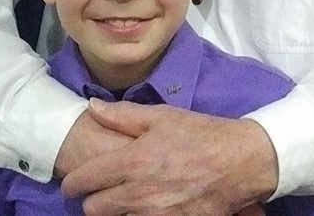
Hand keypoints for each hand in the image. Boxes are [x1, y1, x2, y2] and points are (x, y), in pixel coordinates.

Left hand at [60, 99, 278, 215]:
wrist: (241, 161)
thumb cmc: (202, 133)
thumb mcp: (164, 115)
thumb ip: (123, 114)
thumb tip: (92, 107)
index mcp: (132, 161)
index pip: (83, 181)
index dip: (72, 182)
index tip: (74, 181)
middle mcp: (137, 194)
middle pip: (93, 210)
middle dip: (92, 200)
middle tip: (103, 189)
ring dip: (116, 211)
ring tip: (128, 196)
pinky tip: (150, 205)